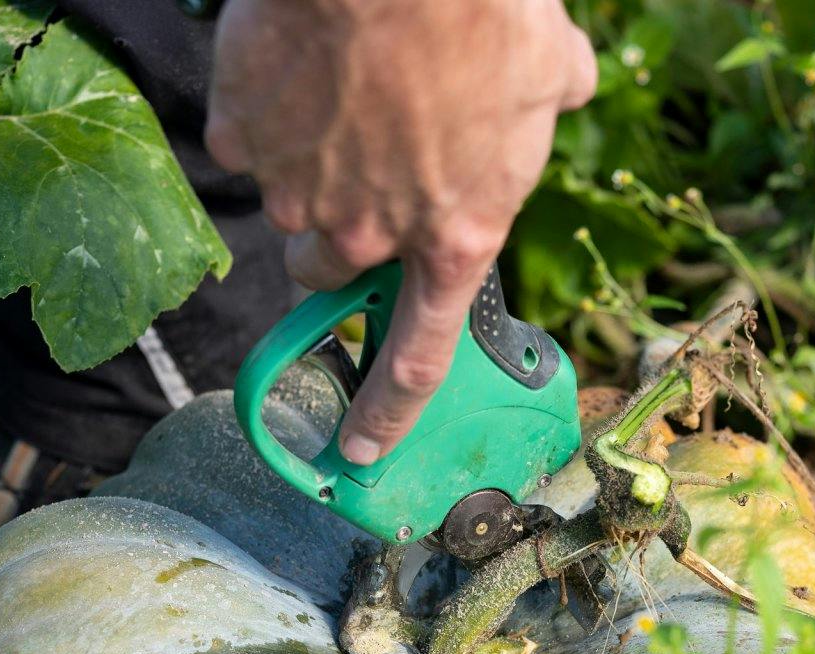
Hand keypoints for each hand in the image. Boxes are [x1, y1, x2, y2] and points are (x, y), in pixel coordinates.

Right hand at [206, 0, 595, 462]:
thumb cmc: (485, 10)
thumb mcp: (552, 65)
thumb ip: (559, 97)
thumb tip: (572, 84)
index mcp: (456, 237)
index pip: (418, 361)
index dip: (386, 415)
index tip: (361, 449)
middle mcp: (370, 232)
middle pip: (332, 272)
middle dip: (339, 241)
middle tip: (359, 179)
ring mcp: (298, 186)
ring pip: (290, 207)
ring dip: (309, 173)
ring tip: (341, 93)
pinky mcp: (242, 133)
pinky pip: (248, 141)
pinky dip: (267, 114)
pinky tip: (301, 62)